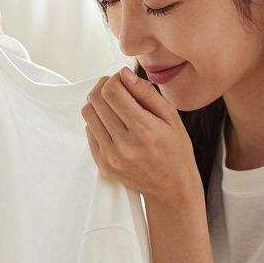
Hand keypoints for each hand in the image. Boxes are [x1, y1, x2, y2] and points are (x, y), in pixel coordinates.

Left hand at [82, 66, 198, 203]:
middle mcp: (124, 144)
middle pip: (96, 100)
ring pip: (88, 114)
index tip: (122, 80)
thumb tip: (124, 74)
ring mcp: (110, 156)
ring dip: (98, 104)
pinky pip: (89, 132)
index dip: (114, 79)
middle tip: (116, 88)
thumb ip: (146, 93)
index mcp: (144, 130)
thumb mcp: (171, 117)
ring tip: (114, 106)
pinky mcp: (102, 165)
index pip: (112, 92)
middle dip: (104, 87)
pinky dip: (98, 122)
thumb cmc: (175, 151)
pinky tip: (113, 124)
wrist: (171, 188)